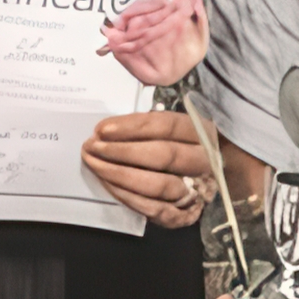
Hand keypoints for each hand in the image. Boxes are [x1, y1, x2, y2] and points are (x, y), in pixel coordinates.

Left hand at [82, 109, 215, 227]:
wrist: (208, 184)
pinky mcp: (186, 214)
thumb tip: (143, 84)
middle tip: (91, 147)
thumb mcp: (175, 123)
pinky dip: (129, 197)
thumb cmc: (181, 146)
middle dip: (121, 151)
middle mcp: (206, 161)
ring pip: (159, 185)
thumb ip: (157, 107)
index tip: (101, 129)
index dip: (133, 127)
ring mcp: (198, 190)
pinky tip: (107, 184)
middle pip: (164, 155)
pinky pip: (155, 209)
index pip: (168, 126)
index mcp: (204, 133)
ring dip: (120, 175)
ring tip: (94, 164)